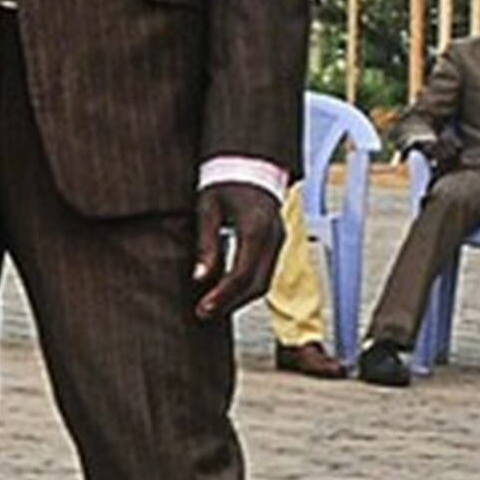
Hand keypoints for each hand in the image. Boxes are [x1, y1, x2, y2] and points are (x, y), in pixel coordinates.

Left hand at [191, 179, 282, 319]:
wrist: (250, 164)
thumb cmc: (224, 183)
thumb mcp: (207, 209)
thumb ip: (205, 244)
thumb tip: (199, 278)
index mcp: (256, 229)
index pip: (242, 273)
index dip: (222, 295)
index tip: (203, 309)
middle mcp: (274, 238)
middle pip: (257, 283)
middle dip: (231, 303)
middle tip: (204, 314)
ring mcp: (279, 241)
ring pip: (264, 281)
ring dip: (239, 298)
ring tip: (211, 307)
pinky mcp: (277, 242)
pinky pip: (265, 272)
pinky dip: (246, 286)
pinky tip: (225, 291)